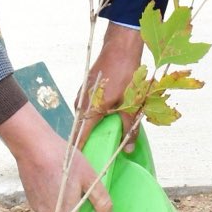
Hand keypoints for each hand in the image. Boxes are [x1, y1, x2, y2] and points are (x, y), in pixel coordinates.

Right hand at [0, 103, 113, 211]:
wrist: (34, 145)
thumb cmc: (65, 160)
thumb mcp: (90, 178)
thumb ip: (101, 202)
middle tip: (79, 210)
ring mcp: (36, 206)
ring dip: (60, 210)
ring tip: (68, 190)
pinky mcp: (30, 196)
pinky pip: (44, 205)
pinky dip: (51, 200)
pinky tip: (57, 183)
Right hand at [77, 22, 147, 150]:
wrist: (121, 47)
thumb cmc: (126, 75)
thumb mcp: (132, 104)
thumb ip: (130, 128)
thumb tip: (129, 149)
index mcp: (91, 111)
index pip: (80, 138)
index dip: (80, 151)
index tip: (78, 164)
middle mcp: (82, 104)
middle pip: (80, 128)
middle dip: (87, 141)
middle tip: (94, 153)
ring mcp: (82, 95)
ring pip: (84, 117)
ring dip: (91, 127)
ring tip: (102, 136)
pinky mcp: (86, 88)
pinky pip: (87, 108)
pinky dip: (93, 115)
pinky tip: (105, 117)